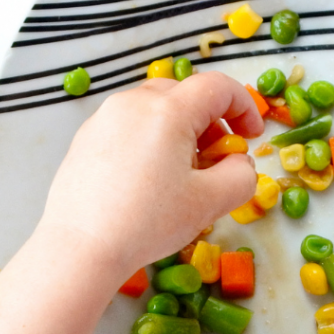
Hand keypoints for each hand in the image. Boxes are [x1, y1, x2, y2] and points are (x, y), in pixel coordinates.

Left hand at [37, 72, 262, 278]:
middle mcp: (134, 103)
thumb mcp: (210, 203)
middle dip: (212, 121)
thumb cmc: (148, 222)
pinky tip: (150, 181)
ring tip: (183, 173)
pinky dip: (151, 140)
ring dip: (180, 131)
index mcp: (168, 111)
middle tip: (218, 159)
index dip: (245, 107)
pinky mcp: (86, 138)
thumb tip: (241, 164)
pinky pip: (130, 126)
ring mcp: (105, 118)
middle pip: (185, 94)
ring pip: (155, 109)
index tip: (252, 136)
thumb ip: (241, 177)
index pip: (218, 87)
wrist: (81, 246)